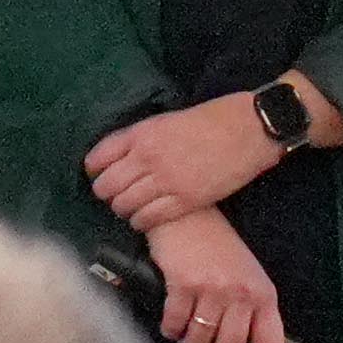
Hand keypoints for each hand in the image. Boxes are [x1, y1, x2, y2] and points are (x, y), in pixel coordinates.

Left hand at [87, 89, 286, 233]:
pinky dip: (141, 222)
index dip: (93, 171)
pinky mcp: (186, 200)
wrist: (248, 129)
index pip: (97, 158)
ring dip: (123, 210)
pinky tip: (144, 219)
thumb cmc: (211, 120)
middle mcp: (146, 158)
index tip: (97, 175)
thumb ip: (141, 139)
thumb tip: (121, 158)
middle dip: (106, 193)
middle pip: (106, 186)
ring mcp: (165, 181)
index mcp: (140, 134)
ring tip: (129, 209)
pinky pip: (149, 219)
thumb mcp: (166, 121)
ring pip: (124, 205)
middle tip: (114, 195)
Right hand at [144, 207, 289, 342]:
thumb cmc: (217, 244)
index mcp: (263, 294)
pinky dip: (170, 330)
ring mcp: (212, 290)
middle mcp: (241, 294)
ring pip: (200, 339)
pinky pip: (175, 323)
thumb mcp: (246, 274)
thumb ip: (248, 305)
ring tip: (184, 339)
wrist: (187, 214)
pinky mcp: (183, 284)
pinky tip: (169, 326)